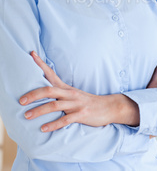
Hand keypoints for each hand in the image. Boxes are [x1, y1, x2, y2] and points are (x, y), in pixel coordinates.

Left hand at [19, 51, 138, 131]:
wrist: (108, 107)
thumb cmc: (87, 102)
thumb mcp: (73, 94)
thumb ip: (60, 93)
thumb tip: (43, 93)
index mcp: (66, 88)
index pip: (51, 73)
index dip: (40, 64)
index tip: (31, 54)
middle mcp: (70, 94)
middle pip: (49, 90)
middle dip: (33, 94)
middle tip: (21, 100)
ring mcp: (76, 104)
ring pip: (54, 105)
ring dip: (39, 111)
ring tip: (27, 116)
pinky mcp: (81, 114)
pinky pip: (65, 120)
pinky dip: (53, 124)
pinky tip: (44, 129)